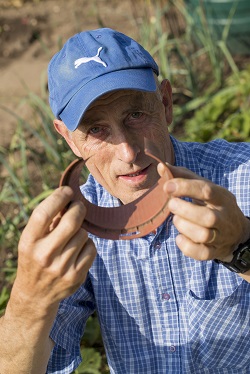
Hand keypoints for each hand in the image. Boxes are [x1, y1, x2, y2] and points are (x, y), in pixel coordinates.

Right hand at [12, 186, 95, 308]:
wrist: (35, 295)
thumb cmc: (35, 258)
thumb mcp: (32, 240)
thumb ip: (48, 220)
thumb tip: (69, 198)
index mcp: (28, 242)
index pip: (43, 214)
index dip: (58, 198)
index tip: (67, 191)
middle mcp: (43, 255)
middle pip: (71, 221)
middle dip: (78, 209)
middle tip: (78, 206)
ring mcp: (61, 267)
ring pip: (84, 234)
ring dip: (80, 231)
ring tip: (71, 238)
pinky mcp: (76, 276)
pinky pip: (91, 248)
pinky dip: (87, 245)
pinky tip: (77, 250)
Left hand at [158, 163, 249, 261]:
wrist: (237, 233)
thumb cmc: (213, 205)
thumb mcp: (205, 187)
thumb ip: (183, 176)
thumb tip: (161, 166)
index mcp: (221, 197)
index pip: (206, 190)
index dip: (185, 188)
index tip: (166, 186)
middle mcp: (224, 217)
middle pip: (207, 217)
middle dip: (184, 210)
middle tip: (171, 205)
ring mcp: (221, 236)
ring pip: (203, 235)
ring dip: (183, 227)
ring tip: (176, 220)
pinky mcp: (214, 252)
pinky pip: (201, 253)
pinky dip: (186, 247)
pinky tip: (179, 238)